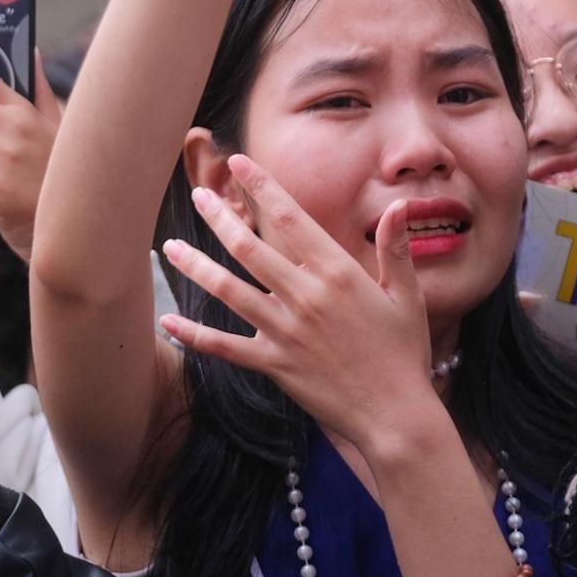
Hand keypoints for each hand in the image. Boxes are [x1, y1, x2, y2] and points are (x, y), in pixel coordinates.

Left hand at [159, 154, 441, 459]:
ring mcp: (285, 331)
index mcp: (337, 273)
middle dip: (219, 217)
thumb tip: (398, 205)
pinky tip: (169, 322)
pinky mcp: (274, 364)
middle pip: (249, 248)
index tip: (239, 163)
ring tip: (170, 247)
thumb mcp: (407, 296)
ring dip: (196, 266)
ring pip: (228, 290)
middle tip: (197, 196)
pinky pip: (225, 346)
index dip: (262, 187)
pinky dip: (194, 335)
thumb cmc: (404, 353)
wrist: (395, 413)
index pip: (291, 218)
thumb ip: (395, 249)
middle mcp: (305, 296)